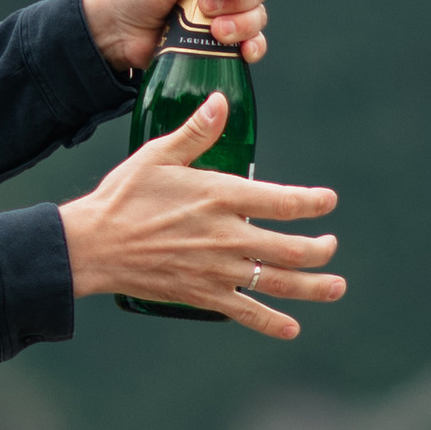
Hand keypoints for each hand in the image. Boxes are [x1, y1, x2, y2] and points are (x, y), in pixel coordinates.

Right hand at [59, 95, 342, 339]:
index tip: (328, 201)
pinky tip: (292, 328)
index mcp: (220, 196)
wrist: (93, 245)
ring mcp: (218, 270)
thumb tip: (222, 101)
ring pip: (278, 283)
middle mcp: (227, 236)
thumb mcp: (158, 155)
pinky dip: (272, 323)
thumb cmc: (124, 196)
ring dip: (314, 288)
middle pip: (291, 249)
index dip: (313, 202)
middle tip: (330, 246)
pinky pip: (246, 313)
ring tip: (337, 286)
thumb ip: (197, 131)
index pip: (283, 201)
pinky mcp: (203, 295)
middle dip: (320, 249)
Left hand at [83, 0, 272, 75]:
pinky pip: (252, 43)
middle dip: (237, 0)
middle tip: (203, 6)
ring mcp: (224, 14)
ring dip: (243, 25)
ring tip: (214, 31)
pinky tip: (244, 51)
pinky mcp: (221, 42)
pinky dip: (253, 47)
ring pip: (257, 16)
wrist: (115, 33)